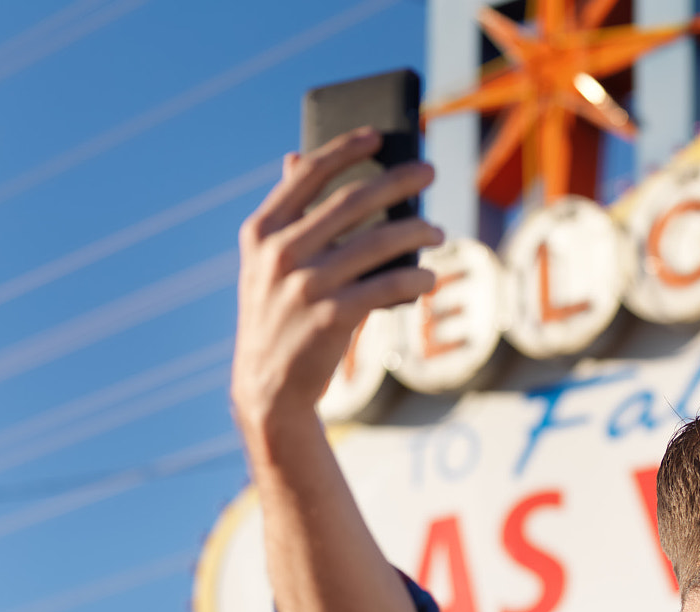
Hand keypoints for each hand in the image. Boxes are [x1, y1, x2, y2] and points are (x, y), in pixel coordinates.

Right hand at [231, 128, 443, 433]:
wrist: (269, 388)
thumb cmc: (282, 317)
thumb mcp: (269, 266)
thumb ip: (289, 217)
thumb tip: (296, 156)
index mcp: (261, 232)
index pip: (306, 176)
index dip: (343, 150)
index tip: (376, 135)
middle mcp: (279, 254)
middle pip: (351, 202)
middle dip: (396, 181)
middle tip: (429, 170)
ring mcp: (304, 285)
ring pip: (376, 243)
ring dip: (415, 231)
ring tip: (437, 231)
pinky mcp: (331, 318)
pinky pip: (386, 286)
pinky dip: (413, 278)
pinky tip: (428, 276)